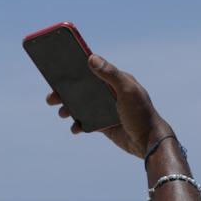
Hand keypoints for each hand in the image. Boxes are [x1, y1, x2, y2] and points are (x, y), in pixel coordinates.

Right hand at [45, 55, 172, 157]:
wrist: (148, 142)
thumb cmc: (141, 113)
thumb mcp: (126, 90)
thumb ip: (110, 74)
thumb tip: (91, 57)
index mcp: (117, 80)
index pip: (93, 69)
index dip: (77, 67)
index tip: (60, 66)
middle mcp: (110, 93)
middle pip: (82, 88)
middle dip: (65, 91)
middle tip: (51, 97)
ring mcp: (106, 109)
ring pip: (81, 105)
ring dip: (68, 108)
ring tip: (61, 113)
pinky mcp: (104, 125)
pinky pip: (85, 122)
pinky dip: (77, 124)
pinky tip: (75, 128)